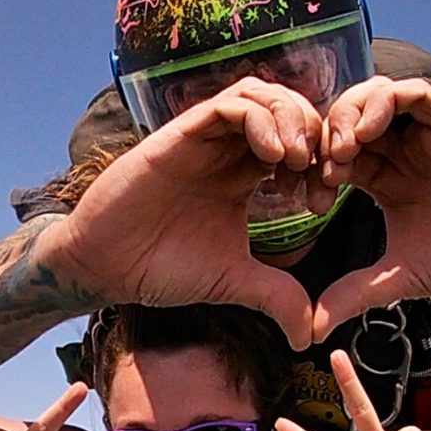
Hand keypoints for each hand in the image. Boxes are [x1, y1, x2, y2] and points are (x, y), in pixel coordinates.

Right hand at [50, 78, 323, 348]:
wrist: (107, 267)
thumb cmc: (163, 266)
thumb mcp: (235, 281)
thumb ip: (276, 296)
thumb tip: (308, 336)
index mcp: (243, 173)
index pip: (297, 142)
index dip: (322, 164)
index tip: (323, 201)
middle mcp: (226, 149)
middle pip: (285, 107)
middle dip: (314, 133)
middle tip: (320, 173)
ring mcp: (203, 139)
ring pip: (259, 94)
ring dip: (290, 119)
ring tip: (297, 160)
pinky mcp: (178, 135)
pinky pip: (226, 105)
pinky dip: (259, 120)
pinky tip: (272, 157)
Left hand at [312, 76, 430, 339]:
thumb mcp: (401, 277)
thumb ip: (356, 293)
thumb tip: (313, 328)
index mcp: (385, 180)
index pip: (334, 156)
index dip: (313, 170)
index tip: (311, 201)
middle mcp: (402, 152)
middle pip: (347, 117)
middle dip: (324, 137)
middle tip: (322, 169)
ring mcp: (427, 136)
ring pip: (374, 96)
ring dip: (348, 114)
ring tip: (343, 150)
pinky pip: (414, 93)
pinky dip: (384, 102)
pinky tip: (368, 133)